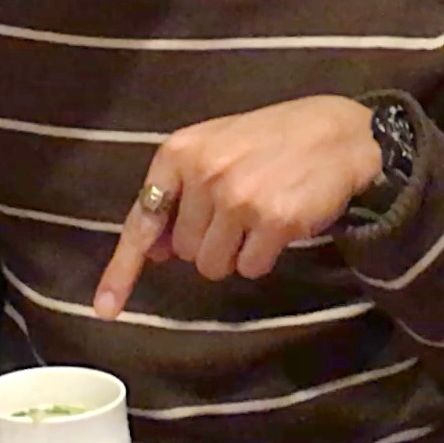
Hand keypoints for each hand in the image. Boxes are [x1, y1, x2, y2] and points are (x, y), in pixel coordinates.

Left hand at [93, 96, 381, 318]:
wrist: (339, 133)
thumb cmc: (271, 140)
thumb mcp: (214, 149)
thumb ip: (179, 192)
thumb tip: (156, 249)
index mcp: (179, 152)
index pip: (142, 221)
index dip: (122, 270)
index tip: (104, 309)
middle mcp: (203, 174)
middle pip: (185, 251)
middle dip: (209, 241)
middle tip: (238, 209)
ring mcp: (238, 198)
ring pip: (214, 266)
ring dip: (236, 252)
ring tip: (259, 215)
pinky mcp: (273, 221)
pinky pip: (251, 268)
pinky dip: (264, 256)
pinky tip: (280, 224)